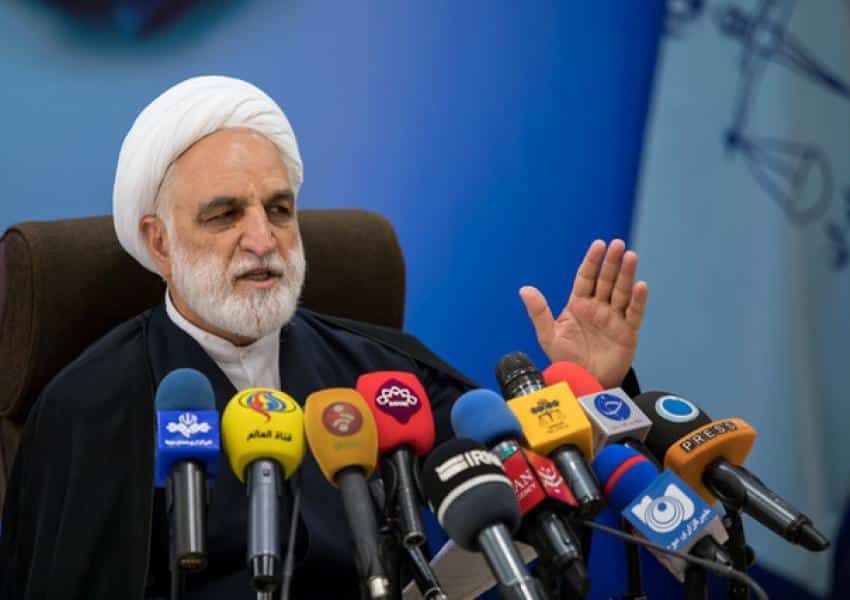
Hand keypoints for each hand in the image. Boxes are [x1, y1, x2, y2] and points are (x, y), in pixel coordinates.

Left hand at [519, 239, 647, 388]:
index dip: (592, 261)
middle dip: (611, 262)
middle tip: (617, 244)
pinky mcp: (627, 332)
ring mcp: (614, 319)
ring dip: (626, 274)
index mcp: (579, 305)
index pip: (586, 277)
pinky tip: (640, 285)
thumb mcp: (548, 336)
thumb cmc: (566, 361)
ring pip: (621, 292)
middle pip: (606, 280)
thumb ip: (539, 312)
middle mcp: (598, 308)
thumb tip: (525, 289)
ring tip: (630, 256)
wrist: (583, 384)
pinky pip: (634, 313)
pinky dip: (638, 300)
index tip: (598, 245)